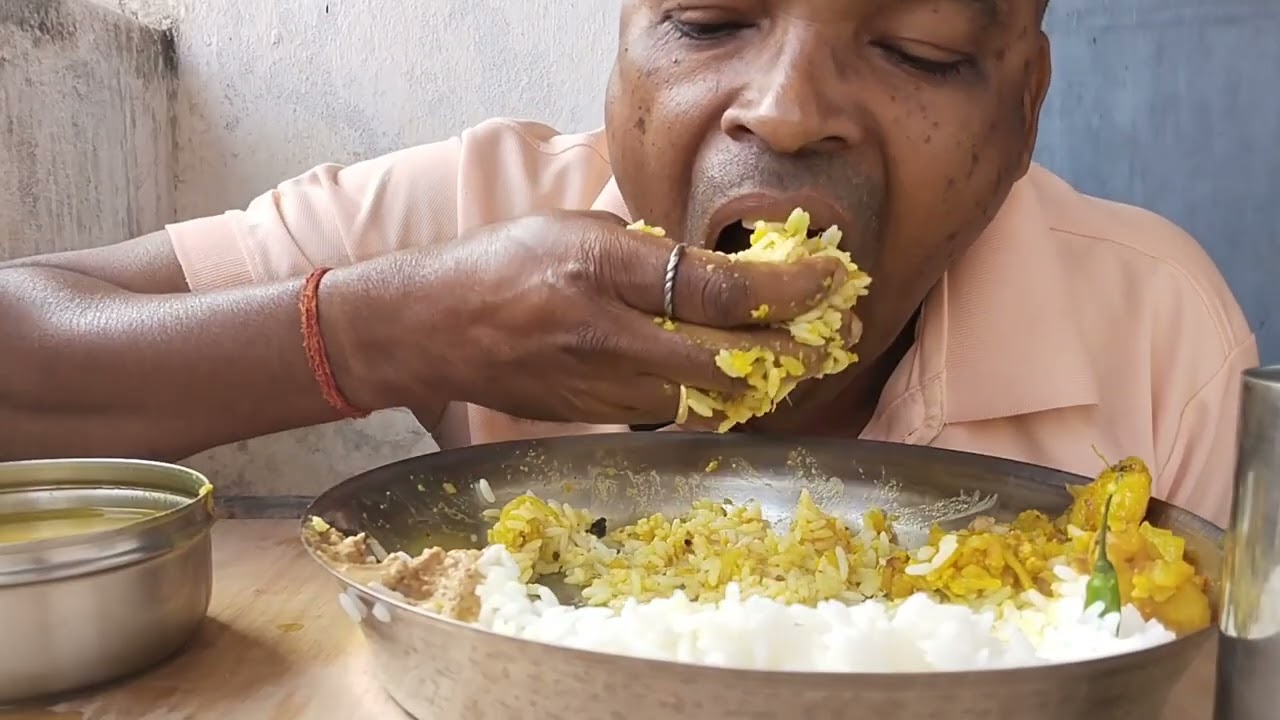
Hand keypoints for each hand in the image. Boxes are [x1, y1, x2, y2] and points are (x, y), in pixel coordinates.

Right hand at [345, 210, 854, 426]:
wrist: (433, 328)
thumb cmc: (502, 263)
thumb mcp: (577, 230)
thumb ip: (648, 252)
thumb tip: (716, 269)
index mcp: (604, 271)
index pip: (718, 289)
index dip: (786, 288)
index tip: (831, 278)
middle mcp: (608, 335)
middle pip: (729, 359)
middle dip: (796, 352)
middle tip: (836, 337)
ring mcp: (601, 385)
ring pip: (709, 398)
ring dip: (765, 382)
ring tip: (802, 362)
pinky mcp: (596, 417)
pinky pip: (675, 414)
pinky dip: (718, 401)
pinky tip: (744, 385)